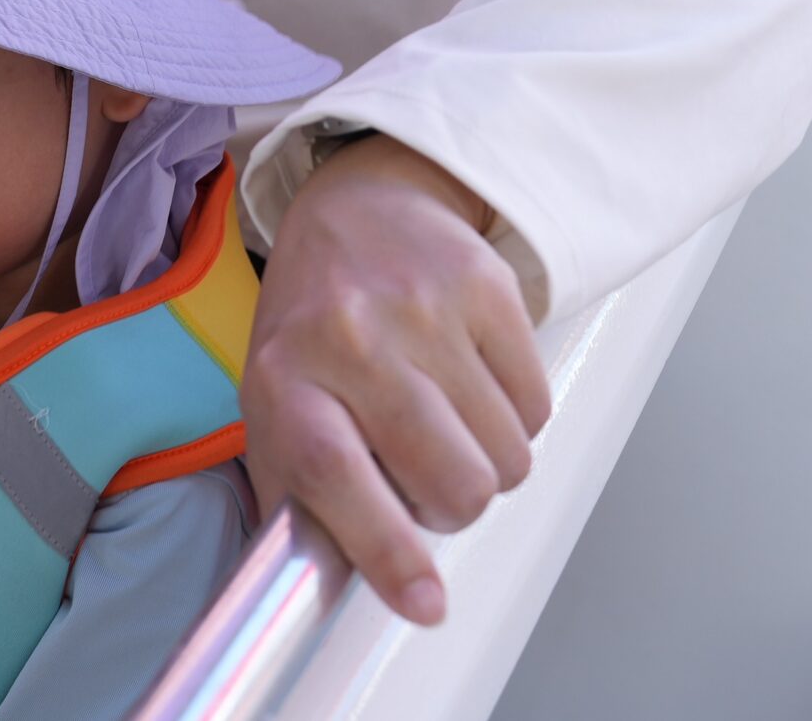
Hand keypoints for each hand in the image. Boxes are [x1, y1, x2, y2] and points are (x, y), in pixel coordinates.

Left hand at [240, 135, 551, 624]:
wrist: (359, 207)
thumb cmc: (312, 326)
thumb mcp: (274, 407)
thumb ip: (301, 500)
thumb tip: (329, 595)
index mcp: (287, 380)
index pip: (337, 476)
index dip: (386, 552)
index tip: (426, 604)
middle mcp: (352, 340)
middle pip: (451, 482)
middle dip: (451, 505)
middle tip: (423, 472)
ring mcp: (424, 310)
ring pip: (506, 457)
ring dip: (486, 463)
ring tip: (444, 419)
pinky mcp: (488, 287)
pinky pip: (537, 407)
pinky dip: (515, 418)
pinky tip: (471, 381)